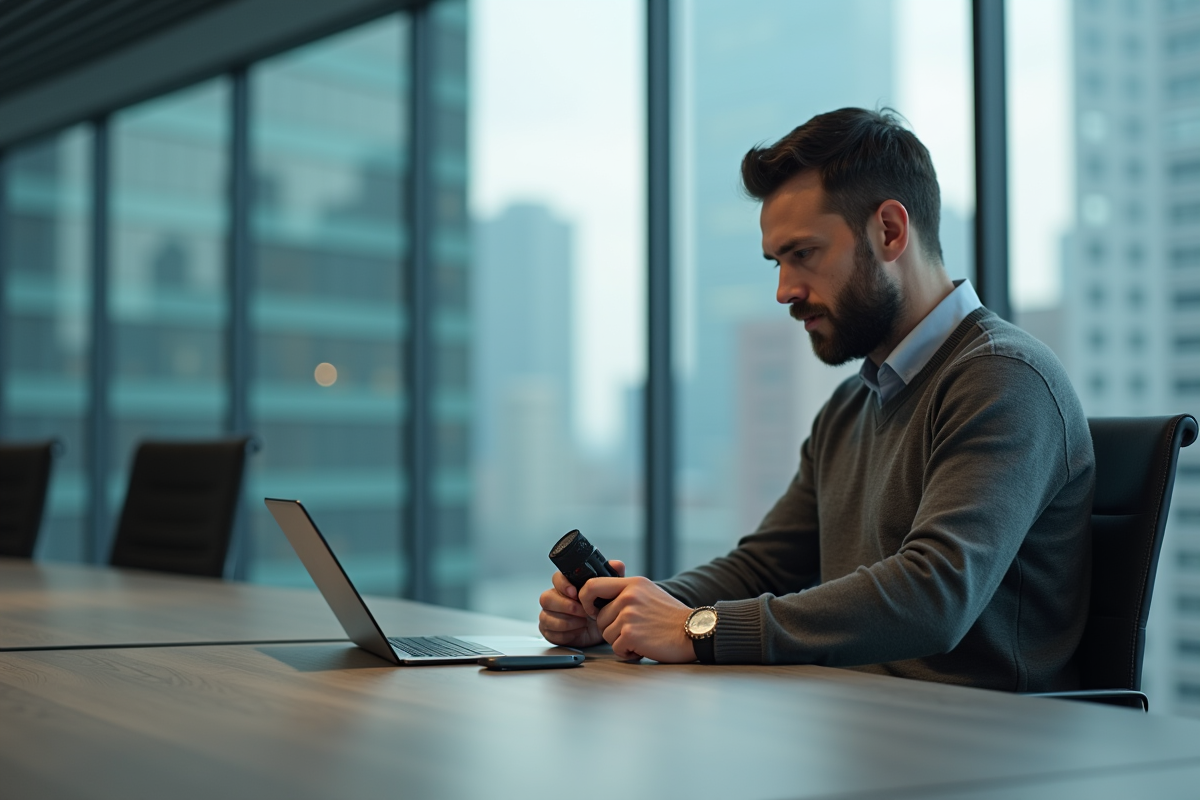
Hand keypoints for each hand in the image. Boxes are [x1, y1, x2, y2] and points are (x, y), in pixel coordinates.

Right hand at [538, 560, 625, 647]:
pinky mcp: (550, 631)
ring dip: (567, 621)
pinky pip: (550, 633)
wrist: (604, 629)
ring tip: (583, 623)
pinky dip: (566, 634)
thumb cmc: (603, 608)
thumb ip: (614, 575)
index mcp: (567, 585)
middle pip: (546, 598)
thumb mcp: (611, 590)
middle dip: (565, 606)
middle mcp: (555, 598)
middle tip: (582, 611)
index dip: (563, 585)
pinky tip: (578, 631)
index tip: (575, 592)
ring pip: (546, 616)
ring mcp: (550, 615)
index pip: (556, 578)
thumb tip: (616, 565)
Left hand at [581, 576, 696, 662]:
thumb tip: (603, 600)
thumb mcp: (649, 593)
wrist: (694, 631)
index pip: (593, 585)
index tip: (592, 610)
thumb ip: (628, 593)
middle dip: (613, 629)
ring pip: (606, 634)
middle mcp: (628, 596)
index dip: (586, 599)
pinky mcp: (630, 633)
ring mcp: (628, 615)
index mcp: (632, 584)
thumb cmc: (672, 617)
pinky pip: (616, 648)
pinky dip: (628, 652)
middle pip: (600, 617)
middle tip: (633, 631)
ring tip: (641, 637)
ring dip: (621, 641)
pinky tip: (643, 647)